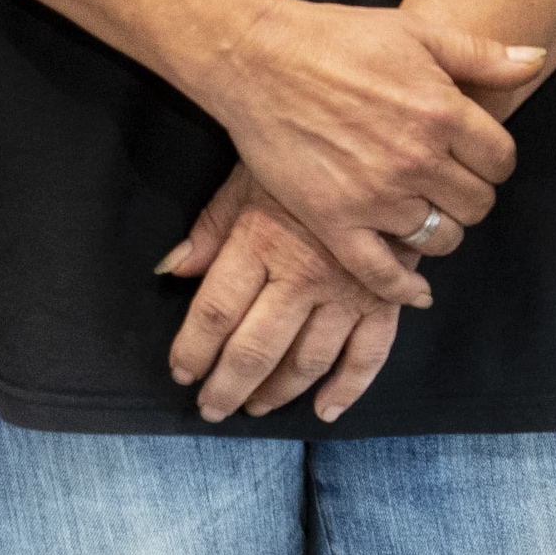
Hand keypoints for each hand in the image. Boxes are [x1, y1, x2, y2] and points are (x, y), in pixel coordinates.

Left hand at [159, 166, 413, 422]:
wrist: (380, 145)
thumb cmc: (300, 160)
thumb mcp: (246, 180)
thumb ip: (210, 229)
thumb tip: (171, 270)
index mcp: (260, 243)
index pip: (216, 312)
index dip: (194, 349)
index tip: (181, 372)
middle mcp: (302, 276)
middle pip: (256, 348)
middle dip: (228, 386)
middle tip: (211, 409)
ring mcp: (347, 292)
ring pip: (307, 361)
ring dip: (278, 392)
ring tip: (255, 407)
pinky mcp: (385, 298)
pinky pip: (369, 355)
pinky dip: (348, 389)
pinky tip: (325, 409)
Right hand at [209, 0, 537, 302]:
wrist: (256, 58)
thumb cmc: (334, 38)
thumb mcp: (415, 30)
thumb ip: (480, 53)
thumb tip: (535, 59)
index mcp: (441, 112)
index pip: (501, 161)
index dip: (492, 159)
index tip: (473, 154)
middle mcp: (415, 160)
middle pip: (477, 205)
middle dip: (468, 193)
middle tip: (446, 180)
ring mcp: (375, 197)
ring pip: (439, 240)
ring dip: (440, 230)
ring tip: (423, 212)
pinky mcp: (334, 221)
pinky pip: (382, 274)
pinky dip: (405, 289)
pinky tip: (417, 290)